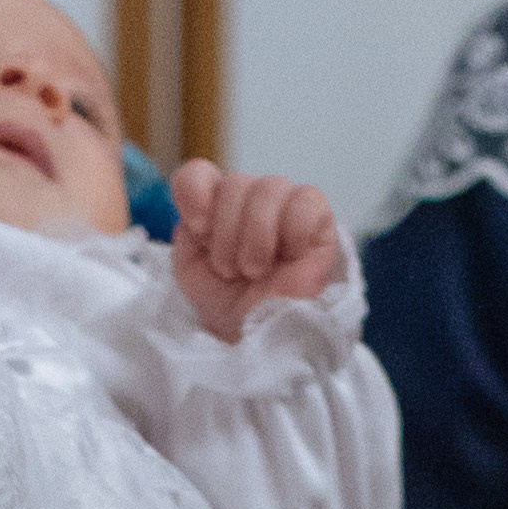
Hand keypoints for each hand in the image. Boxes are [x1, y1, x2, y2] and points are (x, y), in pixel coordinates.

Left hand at [169, 160, 341, 340]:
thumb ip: (187, 227)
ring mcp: (286, 206)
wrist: (257, 336)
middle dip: (227, 235)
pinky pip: (306, 200)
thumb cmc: (228, 303)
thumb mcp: (191, 265)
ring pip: (268, 187)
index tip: (198, 228)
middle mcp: (251, 199)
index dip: (194, 191)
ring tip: (256, 270)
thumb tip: (204, 203)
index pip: (200, 172)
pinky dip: (292, 230)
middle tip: (233, 269)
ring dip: (256, 238)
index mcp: (217, 205)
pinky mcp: (320, 220)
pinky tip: (289, 256)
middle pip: (234, 182)